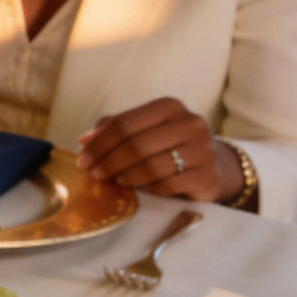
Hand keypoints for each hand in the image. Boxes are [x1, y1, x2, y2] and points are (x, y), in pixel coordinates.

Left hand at [76, 97, 243, 202]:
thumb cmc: (168, 146)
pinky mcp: (207, 176)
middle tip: (94, 174)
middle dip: (108, 162)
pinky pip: (167, 185)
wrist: (213, 166)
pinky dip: (148, 188)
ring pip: (151, 167)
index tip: (83, 160)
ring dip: (126, 177)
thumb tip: (85, 140)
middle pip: (136, 145)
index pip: (124, 124)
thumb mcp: (144, 130)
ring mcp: (203, 150)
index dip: (99, 144)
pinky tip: (141, 189)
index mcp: (170, 106)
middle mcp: (190, 123)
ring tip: (115, 181)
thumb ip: (114, 130)